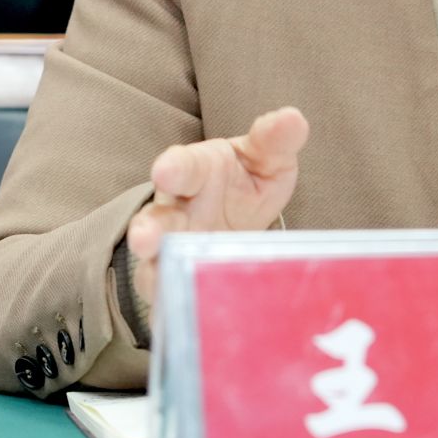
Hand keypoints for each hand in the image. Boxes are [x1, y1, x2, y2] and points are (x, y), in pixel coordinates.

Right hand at [124, 107, 309, 324]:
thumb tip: (293, 118)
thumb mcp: (263, 158)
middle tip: (144, 239)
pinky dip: (171, 308)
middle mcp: (175, 212)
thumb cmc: (243, 181)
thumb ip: (274, 140)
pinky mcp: (177, 284)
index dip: (173, 169)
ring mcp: (172, 251)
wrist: (230, 221)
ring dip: (155, 273)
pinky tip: (175, 318)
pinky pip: (169, 299)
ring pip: (156, 263)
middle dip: (149, 230)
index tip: (166, 171)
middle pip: (157, 220)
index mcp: (194, 172)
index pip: (181, 167)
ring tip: (158, 284)